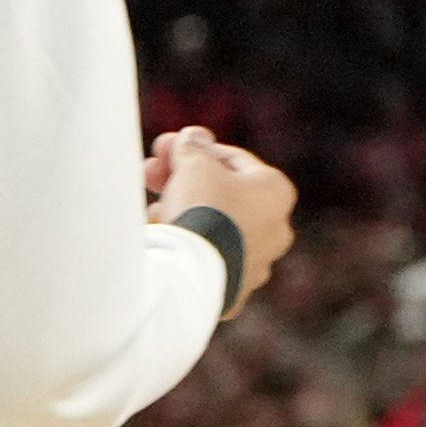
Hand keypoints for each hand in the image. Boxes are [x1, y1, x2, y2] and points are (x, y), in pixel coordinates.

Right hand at [148, 127, 297, 297]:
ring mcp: (256, 263)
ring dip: (179, 213)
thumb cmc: (202, 209)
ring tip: (152, 210)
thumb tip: (194, 137)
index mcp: (277, 193)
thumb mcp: (195, 165)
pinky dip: (182, 247)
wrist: (193, 271)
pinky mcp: (232, 290)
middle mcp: (276, 229)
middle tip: (148, 172)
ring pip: (211, 228)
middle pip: (221, 195)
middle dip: (181, 181)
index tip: (165, 148)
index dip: (196, 150)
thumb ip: (194, 148)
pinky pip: (202, 259)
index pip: (234, 161)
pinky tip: (159, 239)